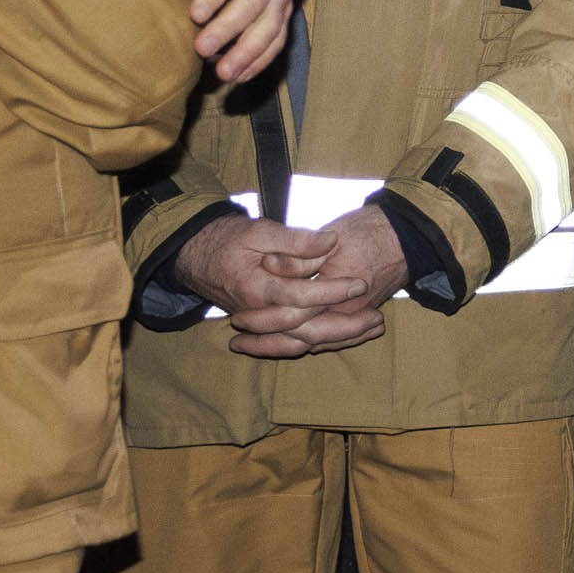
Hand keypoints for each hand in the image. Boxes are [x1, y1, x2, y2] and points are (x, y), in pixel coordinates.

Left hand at [145, 0, 292, 84]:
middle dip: (229, 28)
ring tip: (224, 73)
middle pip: (254, 3)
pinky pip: (278, 40)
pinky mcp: (283, 14)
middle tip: (201, 48)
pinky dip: (261, 60)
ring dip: (248, 51)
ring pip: (270, 26)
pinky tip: (241, 76)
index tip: (195, 14)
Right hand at [183, 208, 397, 357]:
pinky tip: (347, 337)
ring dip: (338, 338)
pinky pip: (292, 342)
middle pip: (304, 330)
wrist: (196, 256)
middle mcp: (257, 313)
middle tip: (377, 318)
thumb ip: (295, 239)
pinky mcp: (263, 325)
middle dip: (343, 327)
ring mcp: (259, 322)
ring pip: (301, 341)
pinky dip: (320, 342)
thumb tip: (331, 241)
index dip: (331, 290)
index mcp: (256, 289)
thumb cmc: (228, 239)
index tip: (360, 282)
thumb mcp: (259, 230)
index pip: (300, 296)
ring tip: (371, 328)